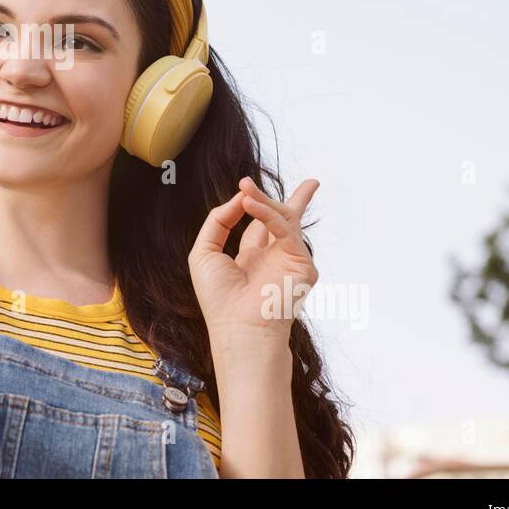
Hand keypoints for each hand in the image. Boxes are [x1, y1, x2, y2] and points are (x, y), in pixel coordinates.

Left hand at [187, 176, 320, 349]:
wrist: (237, 327)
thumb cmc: (219, 298)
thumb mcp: (205, 253)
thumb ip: (219, 221)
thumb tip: (240, 198)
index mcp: (254, 259)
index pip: (262, 226)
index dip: (255, 204)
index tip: (244, 188)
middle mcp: (275, 259)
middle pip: (286, 218)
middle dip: (285, 196)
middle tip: (249, 181)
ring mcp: (292, 261)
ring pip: (284, 219)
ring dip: (264, 201)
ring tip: (245, 187)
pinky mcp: (304, 265)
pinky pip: (287, 231)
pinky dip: (269, 214)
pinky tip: (251, 204)